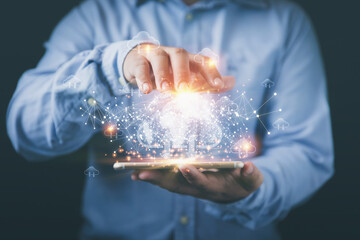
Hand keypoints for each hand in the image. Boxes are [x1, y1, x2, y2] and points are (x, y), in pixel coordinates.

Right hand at [123, 44, 234, 93]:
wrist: (139, 63)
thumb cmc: (168, 74)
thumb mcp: (187, 78)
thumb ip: (207, 82)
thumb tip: (233, 82)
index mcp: (188, 59)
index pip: (202, 61)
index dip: (211, 72)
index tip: (218, 86)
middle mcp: (172, 54)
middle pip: (180, 55)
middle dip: (183, 71)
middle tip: (185, 89)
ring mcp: (154, 55)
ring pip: (160, 59)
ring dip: (163, 74)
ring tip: (165, 90)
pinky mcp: (138, 61)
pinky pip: (140, 67)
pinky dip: (143, 78)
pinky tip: (145, 90)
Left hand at [131, 161, 262, 202]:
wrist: (237, 193)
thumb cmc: (245, 182)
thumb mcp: (252, 178)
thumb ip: (251, 174)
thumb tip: (248, 167)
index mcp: (216, 187)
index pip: (203, 183)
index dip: (193, 176)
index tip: (183, 166)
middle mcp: (199, 190)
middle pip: (178, 186)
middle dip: (159, 180)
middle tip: (141, 173)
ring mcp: (191, 188)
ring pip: (170, 185)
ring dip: (153, 180)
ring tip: (135, 174)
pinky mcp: (186, 184)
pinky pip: (169, 182)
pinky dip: (155, 178)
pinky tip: (141, 173)